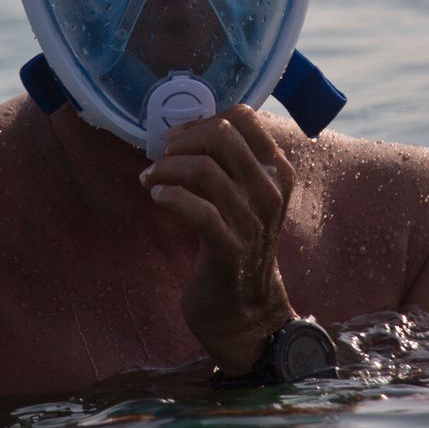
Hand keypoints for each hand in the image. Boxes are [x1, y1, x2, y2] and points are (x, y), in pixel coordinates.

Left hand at [139, 105, 298, 374]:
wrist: (244, 310)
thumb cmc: (238, 244)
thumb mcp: (245, 196)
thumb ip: (227, 162)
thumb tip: (184, 130)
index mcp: (277, 171)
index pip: (244, 117)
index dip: (203, 121)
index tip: (180, 140)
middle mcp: (270, 191)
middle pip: (221, 134)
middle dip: (181, 141)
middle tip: (162, 159)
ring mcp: (252, 221)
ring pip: (203, 169)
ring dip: (165, 169)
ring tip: (151, 179)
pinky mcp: (229, 249)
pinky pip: (196, 210)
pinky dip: (169, 196)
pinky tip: (157, 197)